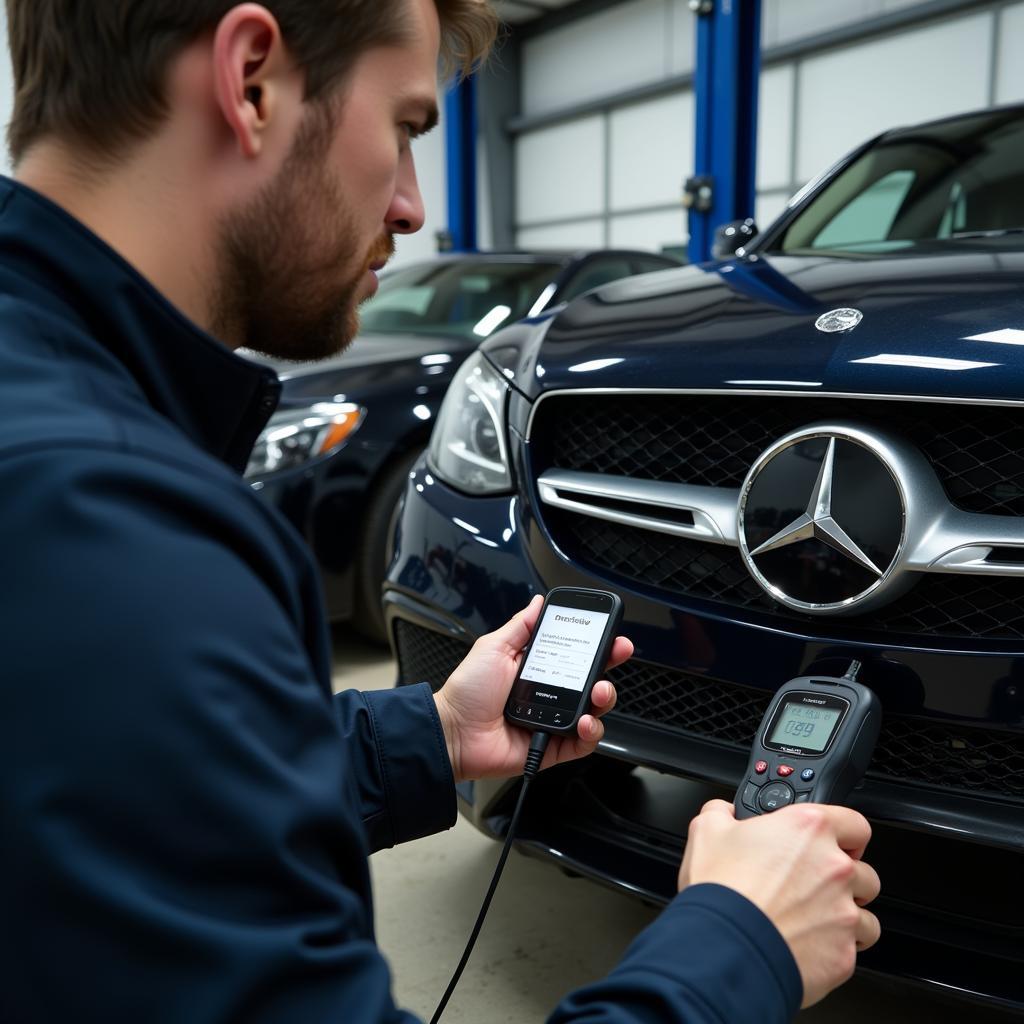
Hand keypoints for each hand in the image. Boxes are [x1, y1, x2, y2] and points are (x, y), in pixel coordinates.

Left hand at [433, 595, 633, 782]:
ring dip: (605, 697)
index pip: (577, 654)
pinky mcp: (554, 745)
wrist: (453, 731)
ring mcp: (554, 719)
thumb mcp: (494, 647)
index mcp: (538, 668)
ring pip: (595, 710)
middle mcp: (550, 693)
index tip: (610, 633)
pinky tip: (584, 721)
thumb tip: (538, 603)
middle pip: (592, 679)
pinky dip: (591, 731)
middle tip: (617, 653)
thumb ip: (521, 626)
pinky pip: (584, 742)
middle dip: (610, 664)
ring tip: (598, 691)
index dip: (597, 644)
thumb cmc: (467, 691)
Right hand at [677, 800, 880, 1007]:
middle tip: (814, 885)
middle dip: (844, 878)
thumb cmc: (721, 892)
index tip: (833, 843)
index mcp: (808, 830)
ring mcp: (844, 912)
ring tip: (815, 919)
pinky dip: (837, 947)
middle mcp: (835, 868)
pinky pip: (854, 948)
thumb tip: (724, 812)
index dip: (844, 833)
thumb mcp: (707, 831)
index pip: (854, 823)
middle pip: (864, 870)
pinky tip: (811, 944)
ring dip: (846, 915)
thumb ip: (723, 813)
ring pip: (866, 913)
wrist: (725, 949)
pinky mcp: (843, 952)